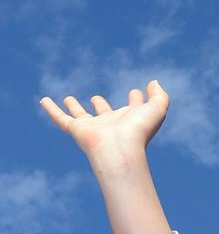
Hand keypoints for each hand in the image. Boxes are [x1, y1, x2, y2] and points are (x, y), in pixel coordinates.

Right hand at [40, 80, 168, 165]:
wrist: (119, 150)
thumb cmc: (138, 132)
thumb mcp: (157, 110)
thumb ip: (160, 96)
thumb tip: (153, 83)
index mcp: (130, 121)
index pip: (133, 108)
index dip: (137, 100)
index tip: (137, 92)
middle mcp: (111, 125)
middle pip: (105, 114)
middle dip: (102, 107)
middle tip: (98, 99)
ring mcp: (93, 128)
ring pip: (81, 116)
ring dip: (75, 108)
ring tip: (69, 99)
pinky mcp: (76, 130)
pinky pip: (60, 119)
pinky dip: (51, 110)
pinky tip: (43, 100)